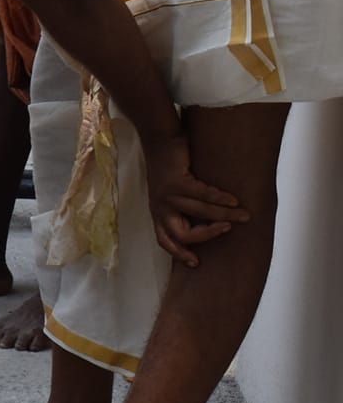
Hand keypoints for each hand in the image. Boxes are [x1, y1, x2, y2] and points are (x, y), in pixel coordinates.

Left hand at [143, 134, 246, 266]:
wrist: (160, 140)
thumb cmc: (171, 167)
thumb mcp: (172, 193)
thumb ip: (184, 209)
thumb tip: (213, 223)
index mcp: (158, 213)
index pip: (164, 240)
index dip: (179, 253)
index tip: (196, 262)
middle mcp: (159, 207)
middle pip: (181, 234)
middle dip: (206, 235)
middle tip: (227, 230)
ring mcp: (166, 195)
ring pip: (199, 213)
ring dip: (224, 214)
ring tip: (244, 215)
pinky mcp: (176, 181)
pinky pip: (203, 195)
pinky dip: (221, 199)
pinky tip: (234, 200)